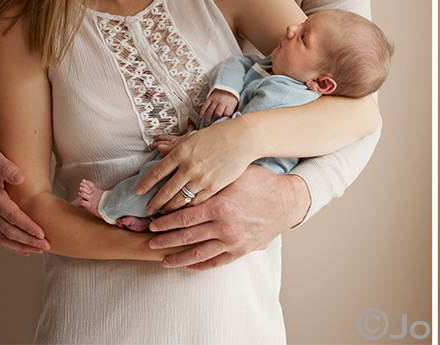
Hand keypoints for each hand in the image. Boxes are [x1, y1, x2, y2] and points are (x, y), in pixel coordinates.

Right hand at [0, 146, 48, 254]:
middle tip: (46, 245)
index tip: (41, 233)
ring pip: (4, 237)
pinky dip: (12, 245)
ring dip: (22, 245)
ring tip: (39, 250)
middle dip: (28, 240)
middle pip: (9, 230)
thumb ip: (6, 167)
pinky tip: (25, 250)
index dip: (27, 225)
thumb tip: (20, 177)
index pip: (11, 215)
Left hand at [135, 118, 254, 214]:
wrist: (244, 138)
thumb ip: (176, 146)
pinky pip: (196, 202)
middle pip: (166, 191)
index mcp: (181, 152)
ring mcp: (201, 178)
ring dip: (169, 209)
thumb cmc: (219, 135)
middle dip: (155, 203)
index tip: (139, 192)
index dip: (145, 184)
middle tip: (150, 210)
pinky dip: (188, 208)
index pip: (157, 172)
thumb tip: (160, 150)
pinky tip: (184, 211)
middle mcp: (188, 167)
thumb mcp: (194, 137)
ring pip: (180, 200)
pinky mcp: (214, 187)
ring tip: (164, 214)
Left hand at [147, 165, 310, 269]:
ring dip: (178, 258)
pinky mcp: (242, 250)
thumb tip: (186, 173)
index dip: (165, 222)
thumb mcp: (236, 175)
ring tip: (164, 260)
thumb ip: (211, 179)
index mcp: (219, 206)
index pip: (184, 217)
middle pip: (186, 237)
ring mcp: (233, 241)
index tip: (153, 224)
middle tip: (151, 243)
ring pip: (198, 254)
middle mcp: (224, 227)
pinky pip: (217, 262)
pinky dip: (201, 265)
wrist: (288, 202)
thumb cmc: (262, 183)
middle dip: (165, 241)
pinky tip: (190, 266)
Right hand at [199, 89, 238, 126]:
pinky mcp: (210, 99)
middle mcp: (222, 102)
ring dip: (208, 118)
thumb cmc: (231, 99)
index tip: (225, 120)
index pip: (228, 113)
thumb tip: (230, 120)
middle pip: (218, 112)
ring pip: (211, 110)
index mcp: (229, 104)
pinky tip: (201, 117)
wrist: (227, 87)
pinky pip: (205, 106)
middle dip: (217, 117)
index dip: (226, 117)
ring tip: (207, 124)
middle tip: (215, 122)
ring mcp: (215, 100)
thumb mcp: (235, 104)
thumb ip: (232, 111)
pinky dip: (203, 111)